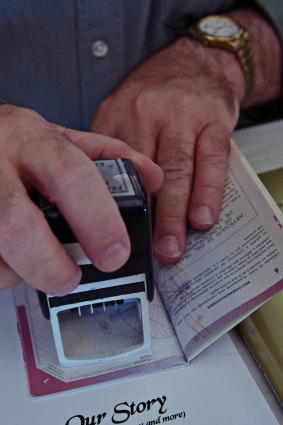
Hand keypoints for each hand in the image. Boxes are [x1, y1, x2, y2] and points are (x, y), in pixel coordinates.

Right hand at [0, 105, 162, 293]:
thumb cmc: (16, 141)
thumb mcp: (61, 138)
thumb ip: (109, 156)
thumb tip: (153, 178)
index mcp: (33, 139)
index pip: (71, 176)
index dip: (97, 220)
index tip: (114, 254)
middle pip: (18, 226)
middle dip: (50, 266)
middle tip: (69, 278)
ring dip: (18, 272)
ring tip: (35, 263)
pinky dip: (1, 271)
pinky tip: (10, 258)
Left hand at [90, 36, 244, 262]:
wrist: (194, 61)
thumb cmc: (156, 93)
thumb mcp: (120, 111)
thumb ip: (112, 151)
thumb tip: (107, 201)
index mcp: (118, 116)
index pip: (112, 166)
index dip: (114, 206)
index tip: (115, 236)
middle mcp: (147, 114)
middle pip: (144, 174)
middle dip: (148, 218)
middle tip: (148, 251)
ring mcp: (182, 116)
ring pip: (177, 171)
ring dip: (175, 214)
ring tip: (173, 245)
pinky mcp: (213, 120)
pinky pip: (212, 160)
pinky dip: (208, 192)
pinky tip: (203, 216)